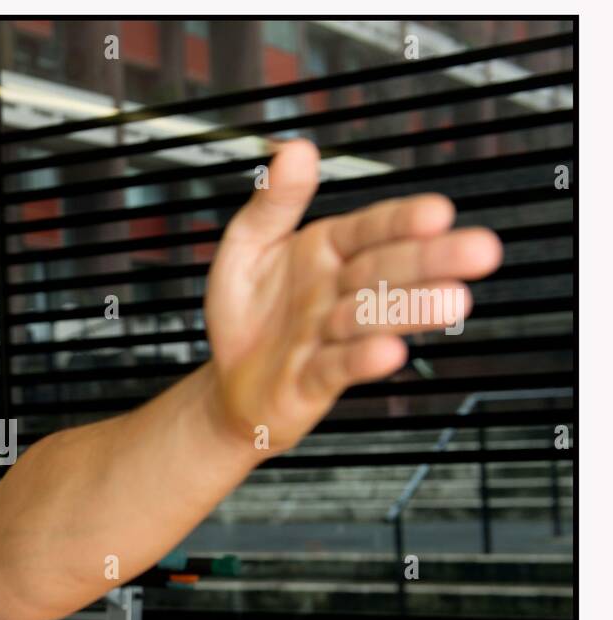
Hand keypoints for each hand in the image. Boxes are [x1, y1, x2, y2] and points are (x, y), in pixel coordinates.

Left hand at [203, 139, 502, 454]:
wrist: (227, 381)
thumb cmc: (245, 312)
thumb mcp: (246, 245)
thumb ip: (273, 202)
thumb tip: (293, 151)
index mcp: (328, 251)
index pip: (371, 229)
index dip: (402, 221)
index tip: (436, 212)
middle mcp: (336, 291)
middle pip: (386, 271)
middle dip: (430, 260)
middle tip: (479, 251)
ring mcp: (329, 336)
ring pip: (371, 318)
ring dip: (410, 310)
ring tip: (451, 302)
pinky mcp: (314, 380)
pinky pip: (338, 368)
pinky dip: (361, 360)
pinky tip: (387, 351)